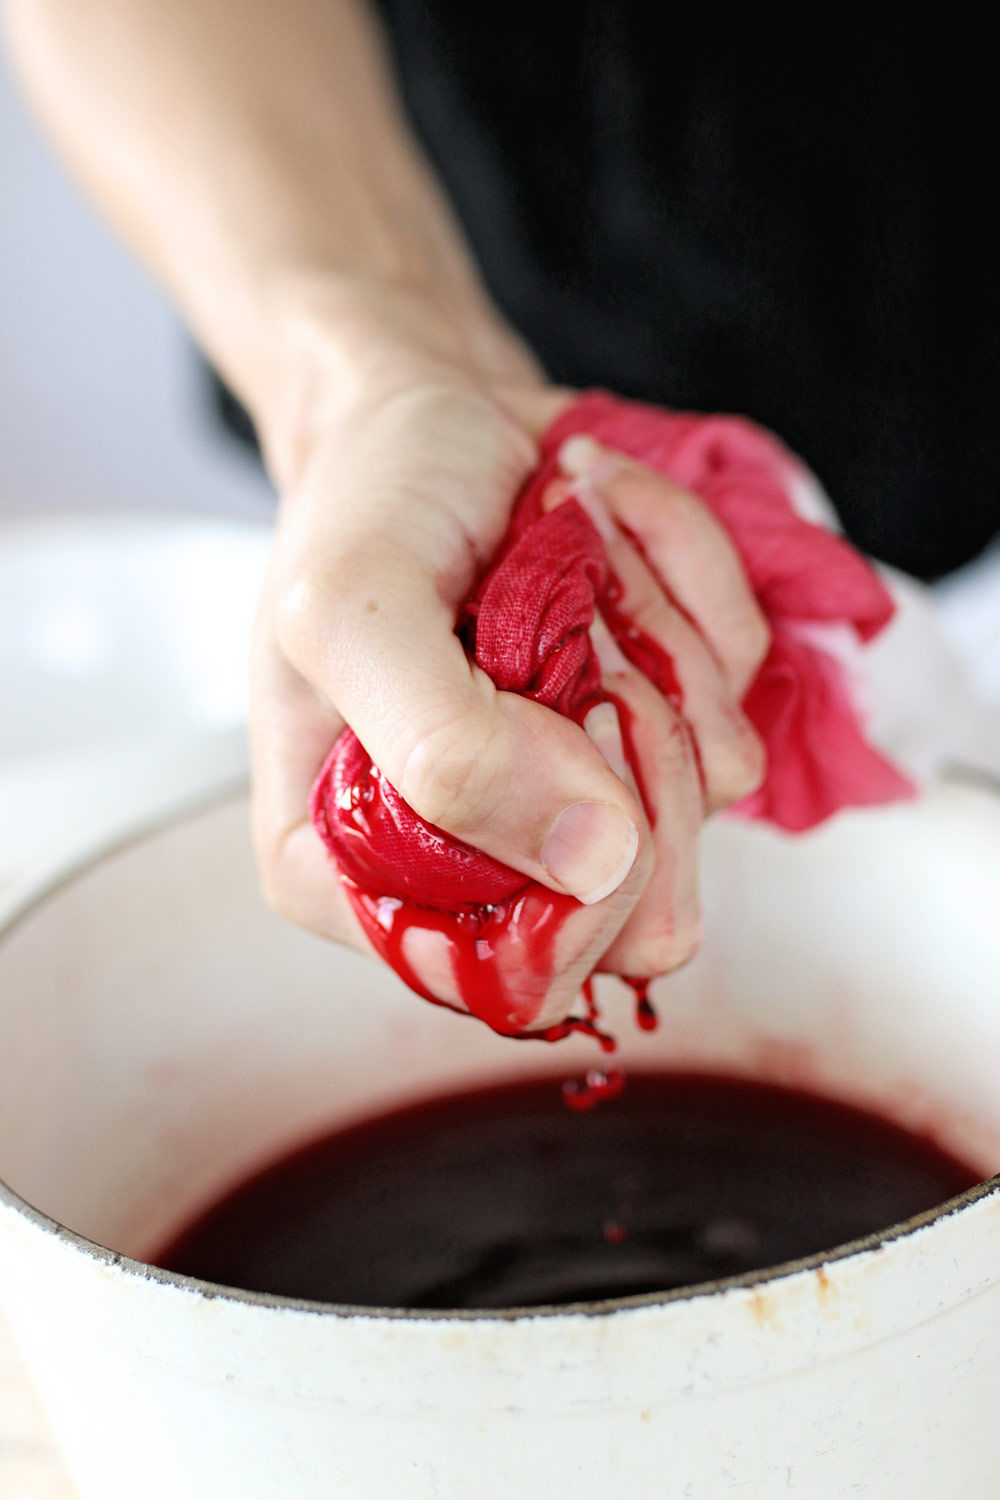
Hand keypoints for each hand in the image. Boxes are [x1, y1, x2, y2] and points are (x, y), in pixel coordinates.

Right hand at [250, 286, 768, 1025]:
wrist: (433, 417)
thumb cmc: (366, 506)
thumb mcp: (353, 609)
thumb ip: (445, 752)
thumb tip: (597, 862)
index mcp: (359, 874)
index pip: (508, 974)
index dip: (570, 874)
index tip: (561, 715)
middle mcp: (479, 864)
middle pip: (640, 912)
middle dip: (623, 729)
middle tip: (550, 608)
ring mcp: (582, 802)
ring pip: (708, 793)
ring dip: (649, 631)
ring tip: (558, 548)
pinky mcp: (659, 735)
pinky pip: (741, 691)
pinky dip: (689, 584)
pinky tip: (605, 531)